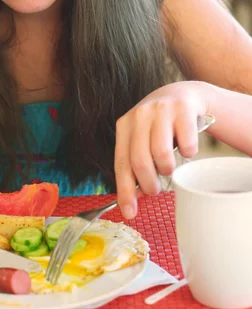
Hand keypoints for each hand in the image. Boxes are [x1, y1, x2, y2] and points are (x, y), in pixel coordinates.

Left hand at [114, 81, 210, 219]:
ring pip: (161, 154)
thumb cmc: (158, 126)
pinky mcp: (182, 109)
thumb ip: (134, 163)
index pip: (121, 163)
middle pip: (140, 161)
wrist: (182, 95)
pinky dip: (188, 153)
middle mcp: (139, 115)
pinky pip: (185, 144)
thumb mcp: (141, 138)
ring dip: (168, 170)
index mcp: (124, 125)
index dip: (124, 191)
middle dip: (149, 184)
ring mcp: (161, 110)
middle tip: (156, 189)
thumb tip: (130, 202)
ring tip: (169, 167)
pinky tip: (185, 149)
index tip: (129, 212)